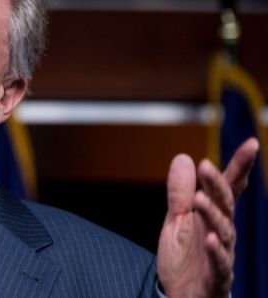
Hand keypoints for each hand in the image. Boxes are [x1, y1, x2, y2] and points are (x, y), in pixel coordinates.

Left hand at [157, 138, 258, 297]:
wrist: (179, 295)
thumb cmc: (184, 259)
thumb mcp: (176, 221)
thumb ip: (180, 193)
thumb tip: (183, 157)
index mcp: (214, 216)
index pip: (230, 188)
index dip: (240, 166)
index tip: (252, 144)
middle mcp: (222, 232)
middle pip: (225, 205)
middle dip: (218, 185)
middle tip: (206, 165)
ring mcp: (222, 254)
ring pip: (223, 231)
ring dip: (213, 214)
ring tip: (200, 199)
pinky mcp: (216, 277)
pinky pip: (220, 264)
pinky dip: (215, 251)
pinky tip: (209, 238)